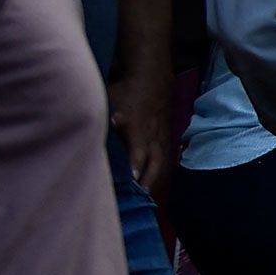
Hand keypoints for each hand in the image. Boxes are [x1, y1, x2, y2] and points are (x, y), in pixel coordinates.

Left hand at [111, 74, 170, 194]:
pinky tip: (153, 178)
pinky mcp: (165, 136)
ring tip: (146, 193)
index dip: (137, 166)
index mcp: (140, 129)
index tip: (134, 180)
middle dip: (149, 179)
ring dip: (155, 177)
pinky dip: (159, 168)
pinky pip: (164, 156)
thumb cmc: (127, 89)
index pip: (140, 151)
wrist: (152, 77)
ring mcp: (162, 136)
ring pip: (162, 161)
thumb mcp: (112, 99)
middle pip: (155, 162)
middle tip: (141, 196)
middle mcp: (154, 135)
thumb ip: (110, 115)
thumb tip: (113, 123)